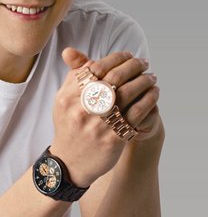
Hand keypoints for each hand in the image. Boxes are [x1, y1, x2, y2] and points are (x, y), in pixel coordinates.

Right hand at [49, 48, 159, 186]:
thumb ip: (72, 77)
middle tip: (144, 63)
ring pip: (128, 93)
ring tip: (151, 77)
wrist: (69, 162)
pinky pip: (137, 113)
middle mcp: (83, 108)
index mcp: (70, 96)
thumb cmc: (69, 126)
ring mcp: (98, 124)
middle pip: (114, 77)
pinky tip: (153, 94)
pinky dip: (149, 99)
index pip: (97, 67)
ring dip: (145, 81)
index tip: (128, 56)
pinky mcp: (113, 138)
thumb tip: (75, 54)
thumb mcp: (63, 100)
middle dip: (134, 65)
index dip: (116, 58)